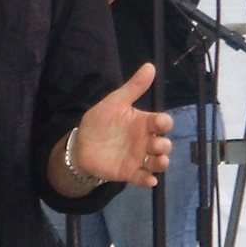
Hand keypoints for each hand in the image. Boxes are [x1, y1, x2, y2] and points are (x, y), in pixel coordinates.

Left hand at [48, 64, 171, 196]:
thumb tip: (150, 66)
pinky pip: (143, 178)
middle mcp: (145, 141)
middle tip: (156, 144)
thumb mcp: (115, 102)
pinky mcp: (129, 172)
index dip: (164, 123)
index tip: (160, 122)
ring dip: (162, 163)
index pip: (161, 123)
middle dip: (164, 145)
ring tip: (160, 161)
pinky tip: (149, 180)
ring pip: (157, 162)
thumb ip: (133, 87)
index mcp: (144, 123)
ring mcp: (138, 157)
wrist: (81, 143)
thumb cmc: (100, 121)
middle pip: (163, 144)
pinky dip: (148, 180)